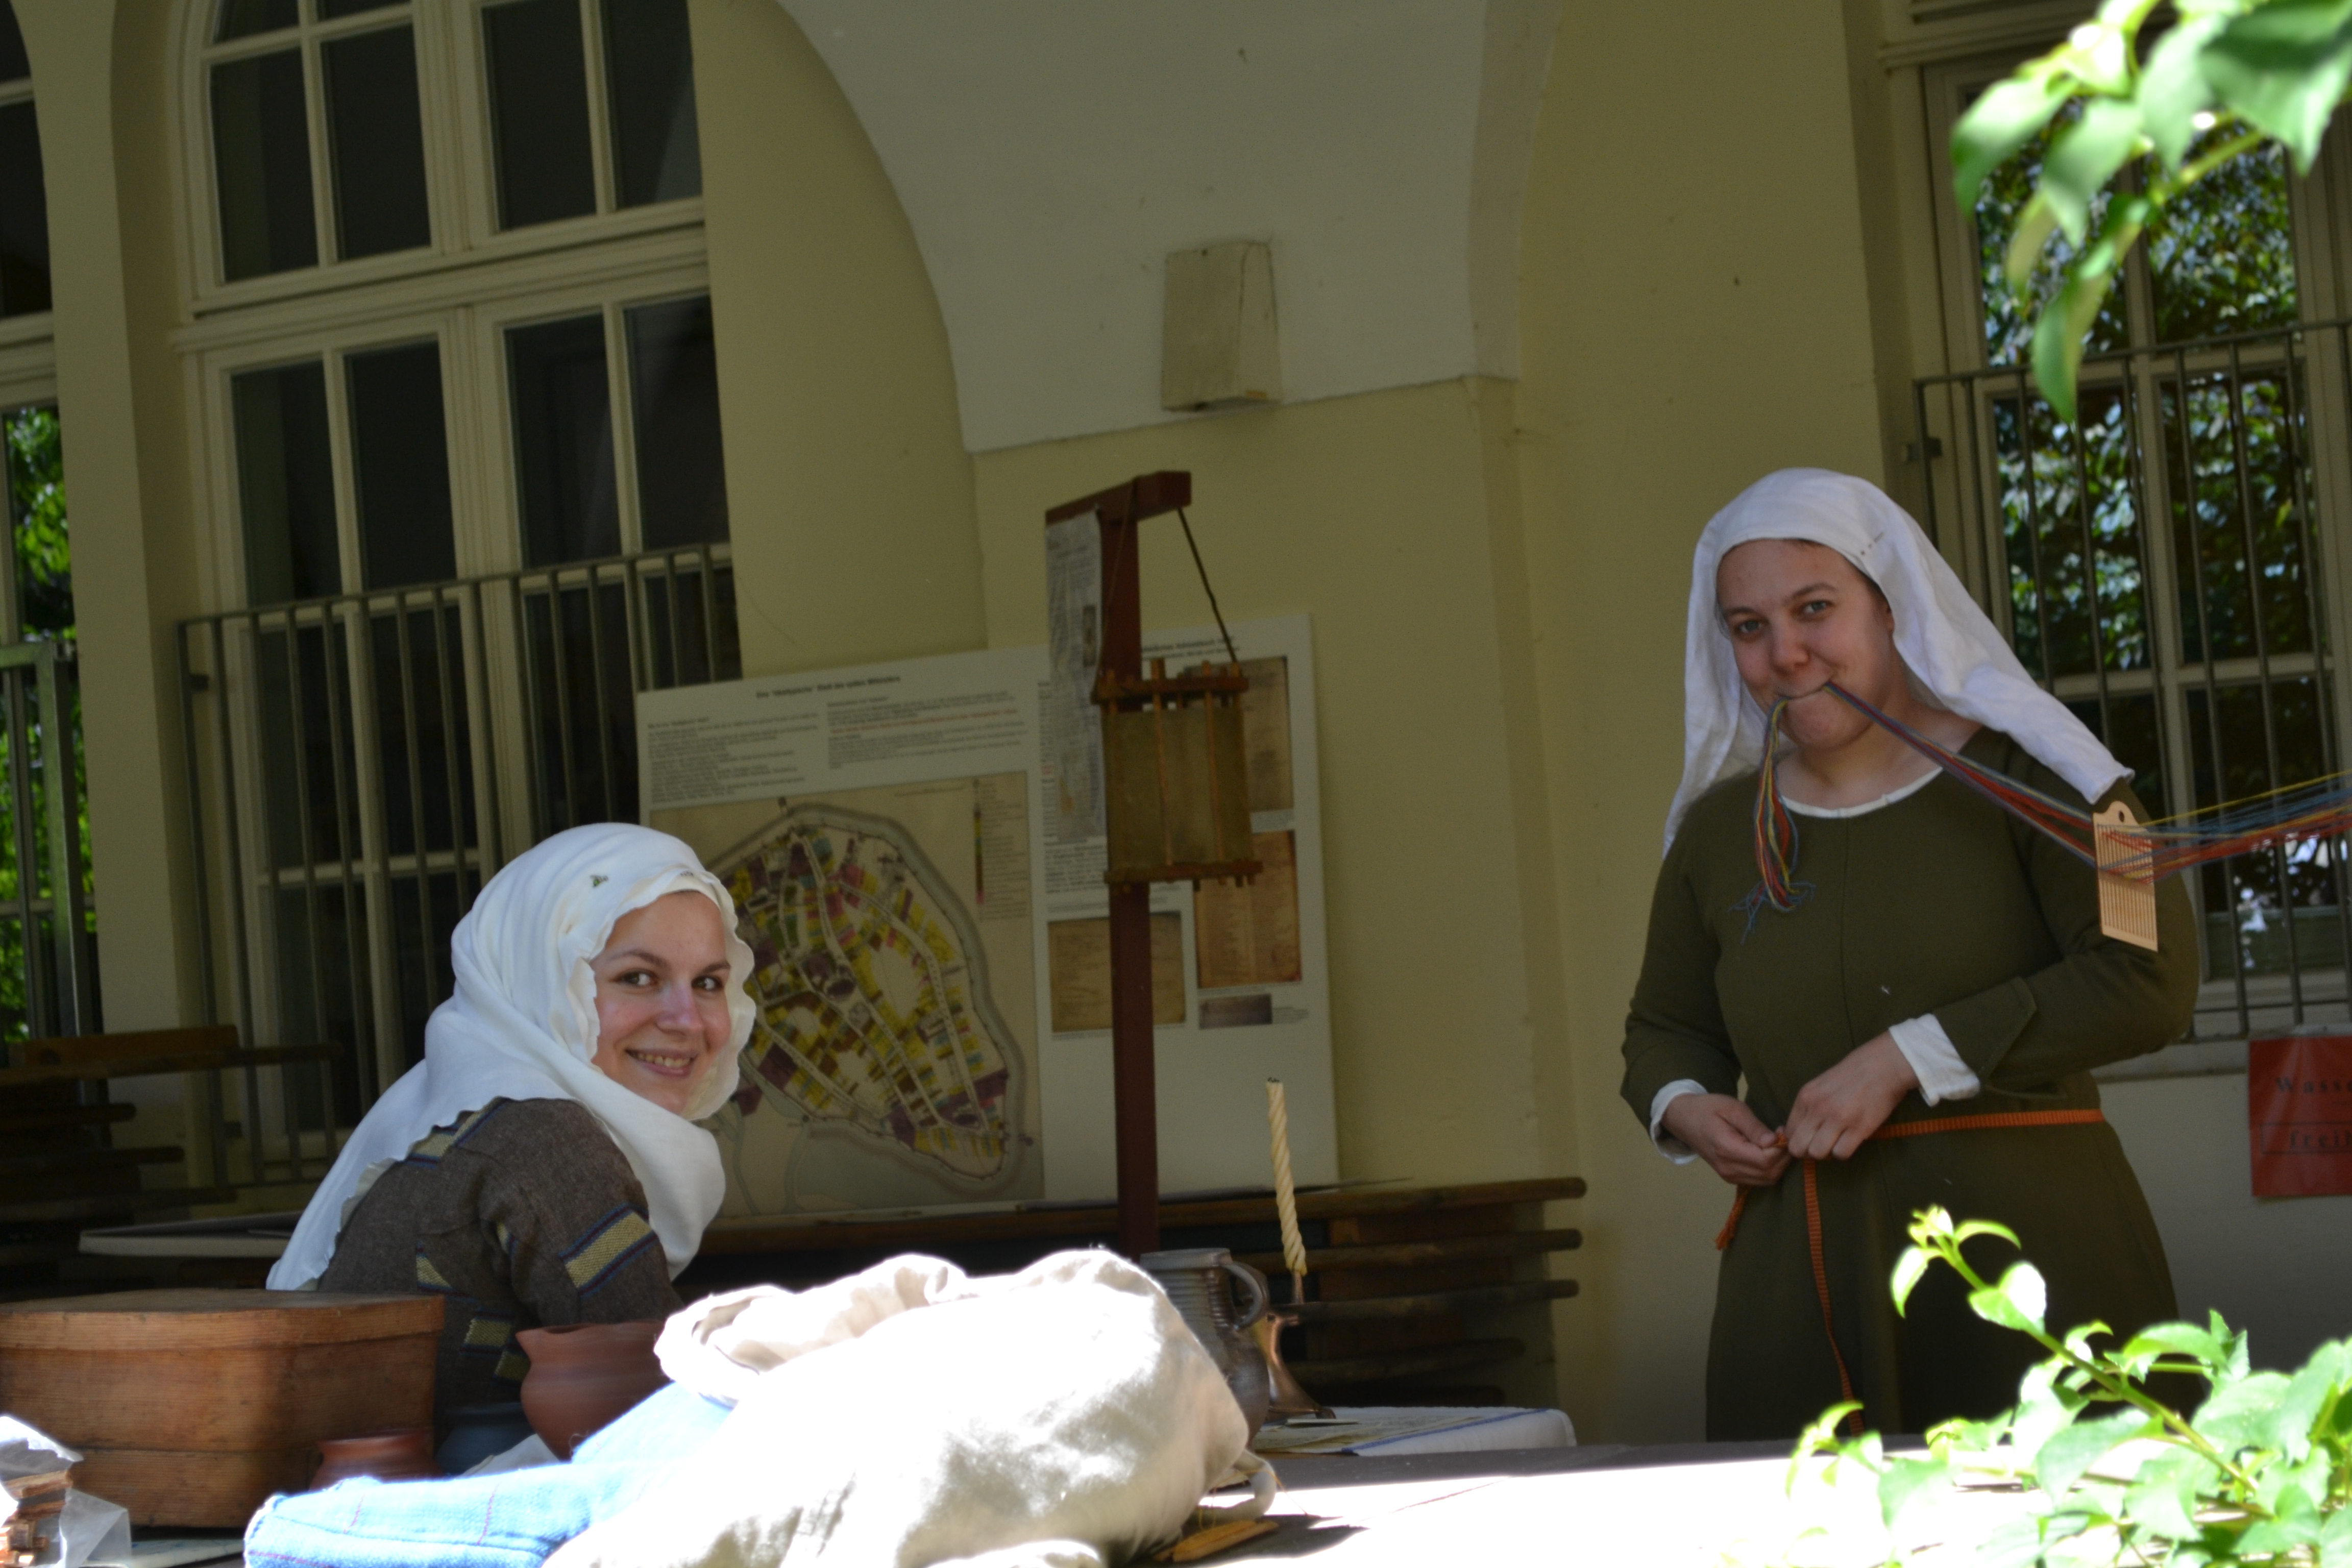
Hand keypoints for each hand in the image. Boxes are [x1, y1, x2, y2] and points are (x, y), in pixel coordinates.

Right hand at [1660, 1093, 1790, 1187]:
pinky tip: (1768, 1152)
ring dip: (1778, 1164)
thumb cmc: (1707, 1108)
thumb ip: (1753, 1126)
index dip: (1781, 1149)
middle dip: (1783, 1157)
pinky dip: (1769, 1169)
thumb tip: (1774, 1141)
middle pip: (1769, 1173)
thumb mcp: (1732, 1108)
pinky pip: (1758, 1180)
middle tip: (1784, 1137)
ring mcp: (1729, 1175)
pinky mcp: (1730, 1177)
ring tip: (1777, 1143)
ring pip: (1766, 1180)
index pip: (1766, 1160)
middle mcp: (1728, 1168)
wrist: (1683, 1119)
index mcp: (1727, 1149)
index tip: (1783, 1130)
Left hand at [1782, 1033, 1917, 1160]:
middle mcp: (1817, 1108)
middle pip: (1798, 1147)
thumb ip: (1808, 1107)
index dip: (1798, 1140)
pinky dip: (1844, 1152)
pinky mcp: (1859, 1128)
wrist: (1883, 1065)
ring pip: (1818, 1153)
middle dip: (1807, 1152)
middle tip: (1821, 1145)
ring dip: (1826, 1153)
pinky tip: (1850, 1141)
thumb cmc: (1852, 1075)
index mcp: (1805, 1097)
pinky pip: (1841, 1154)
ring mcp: (1837, 1118)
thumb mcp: (1820, 1086)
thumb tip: (1799, 1132)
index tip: (1810, 1139)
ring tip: (1837, 1142)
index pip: (1788, 1132)